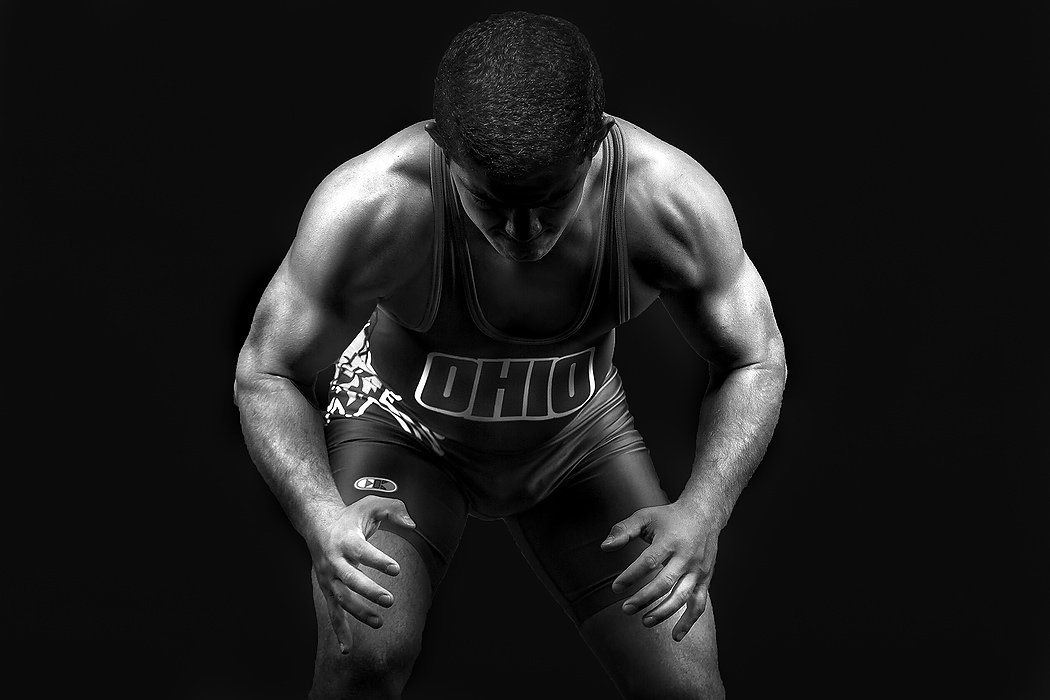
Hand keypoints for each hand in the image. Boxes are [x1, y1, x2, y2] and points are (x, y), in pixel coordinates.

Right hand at [308, 495, 415, 653]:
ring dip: (358, 612)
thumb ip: (395, 510)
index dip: (378, 560)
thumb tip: (414, 525)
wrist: (318, 524)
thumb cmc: (351, 516)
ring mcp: (328, 577)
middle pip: (349, 578)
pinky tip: (347, 650)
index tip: (396, 569)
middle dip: (368, 591)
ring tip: (379, 622)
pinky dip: (339, 631)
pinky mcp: (327, 589)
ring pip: (341, 599)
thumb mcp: (372, 503)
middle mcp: (333, 560)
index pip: (362, 550)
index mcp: (345, 539)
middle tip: (390, 600)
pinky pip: (333, 613)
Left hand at [601, 502, 719, 641]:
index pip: (648, 562)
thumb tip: (604, 547)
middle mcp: (686, 557)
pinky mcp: (705, 579)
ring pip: (682, 596)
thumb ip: (623, 530)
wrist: (704, 515)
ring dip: (663, 612)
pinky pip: (699, 604)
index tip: (616, 588)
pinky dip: (689, 622)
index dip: (631, 576)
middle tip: (625, 609)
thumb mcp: (645, 516)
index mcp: (669, 541)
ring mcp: (697, 570)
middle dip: (644, 598)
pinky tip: (675, 636)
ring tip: (644, 621)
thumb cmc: (669, 517)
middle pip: (665, 583)